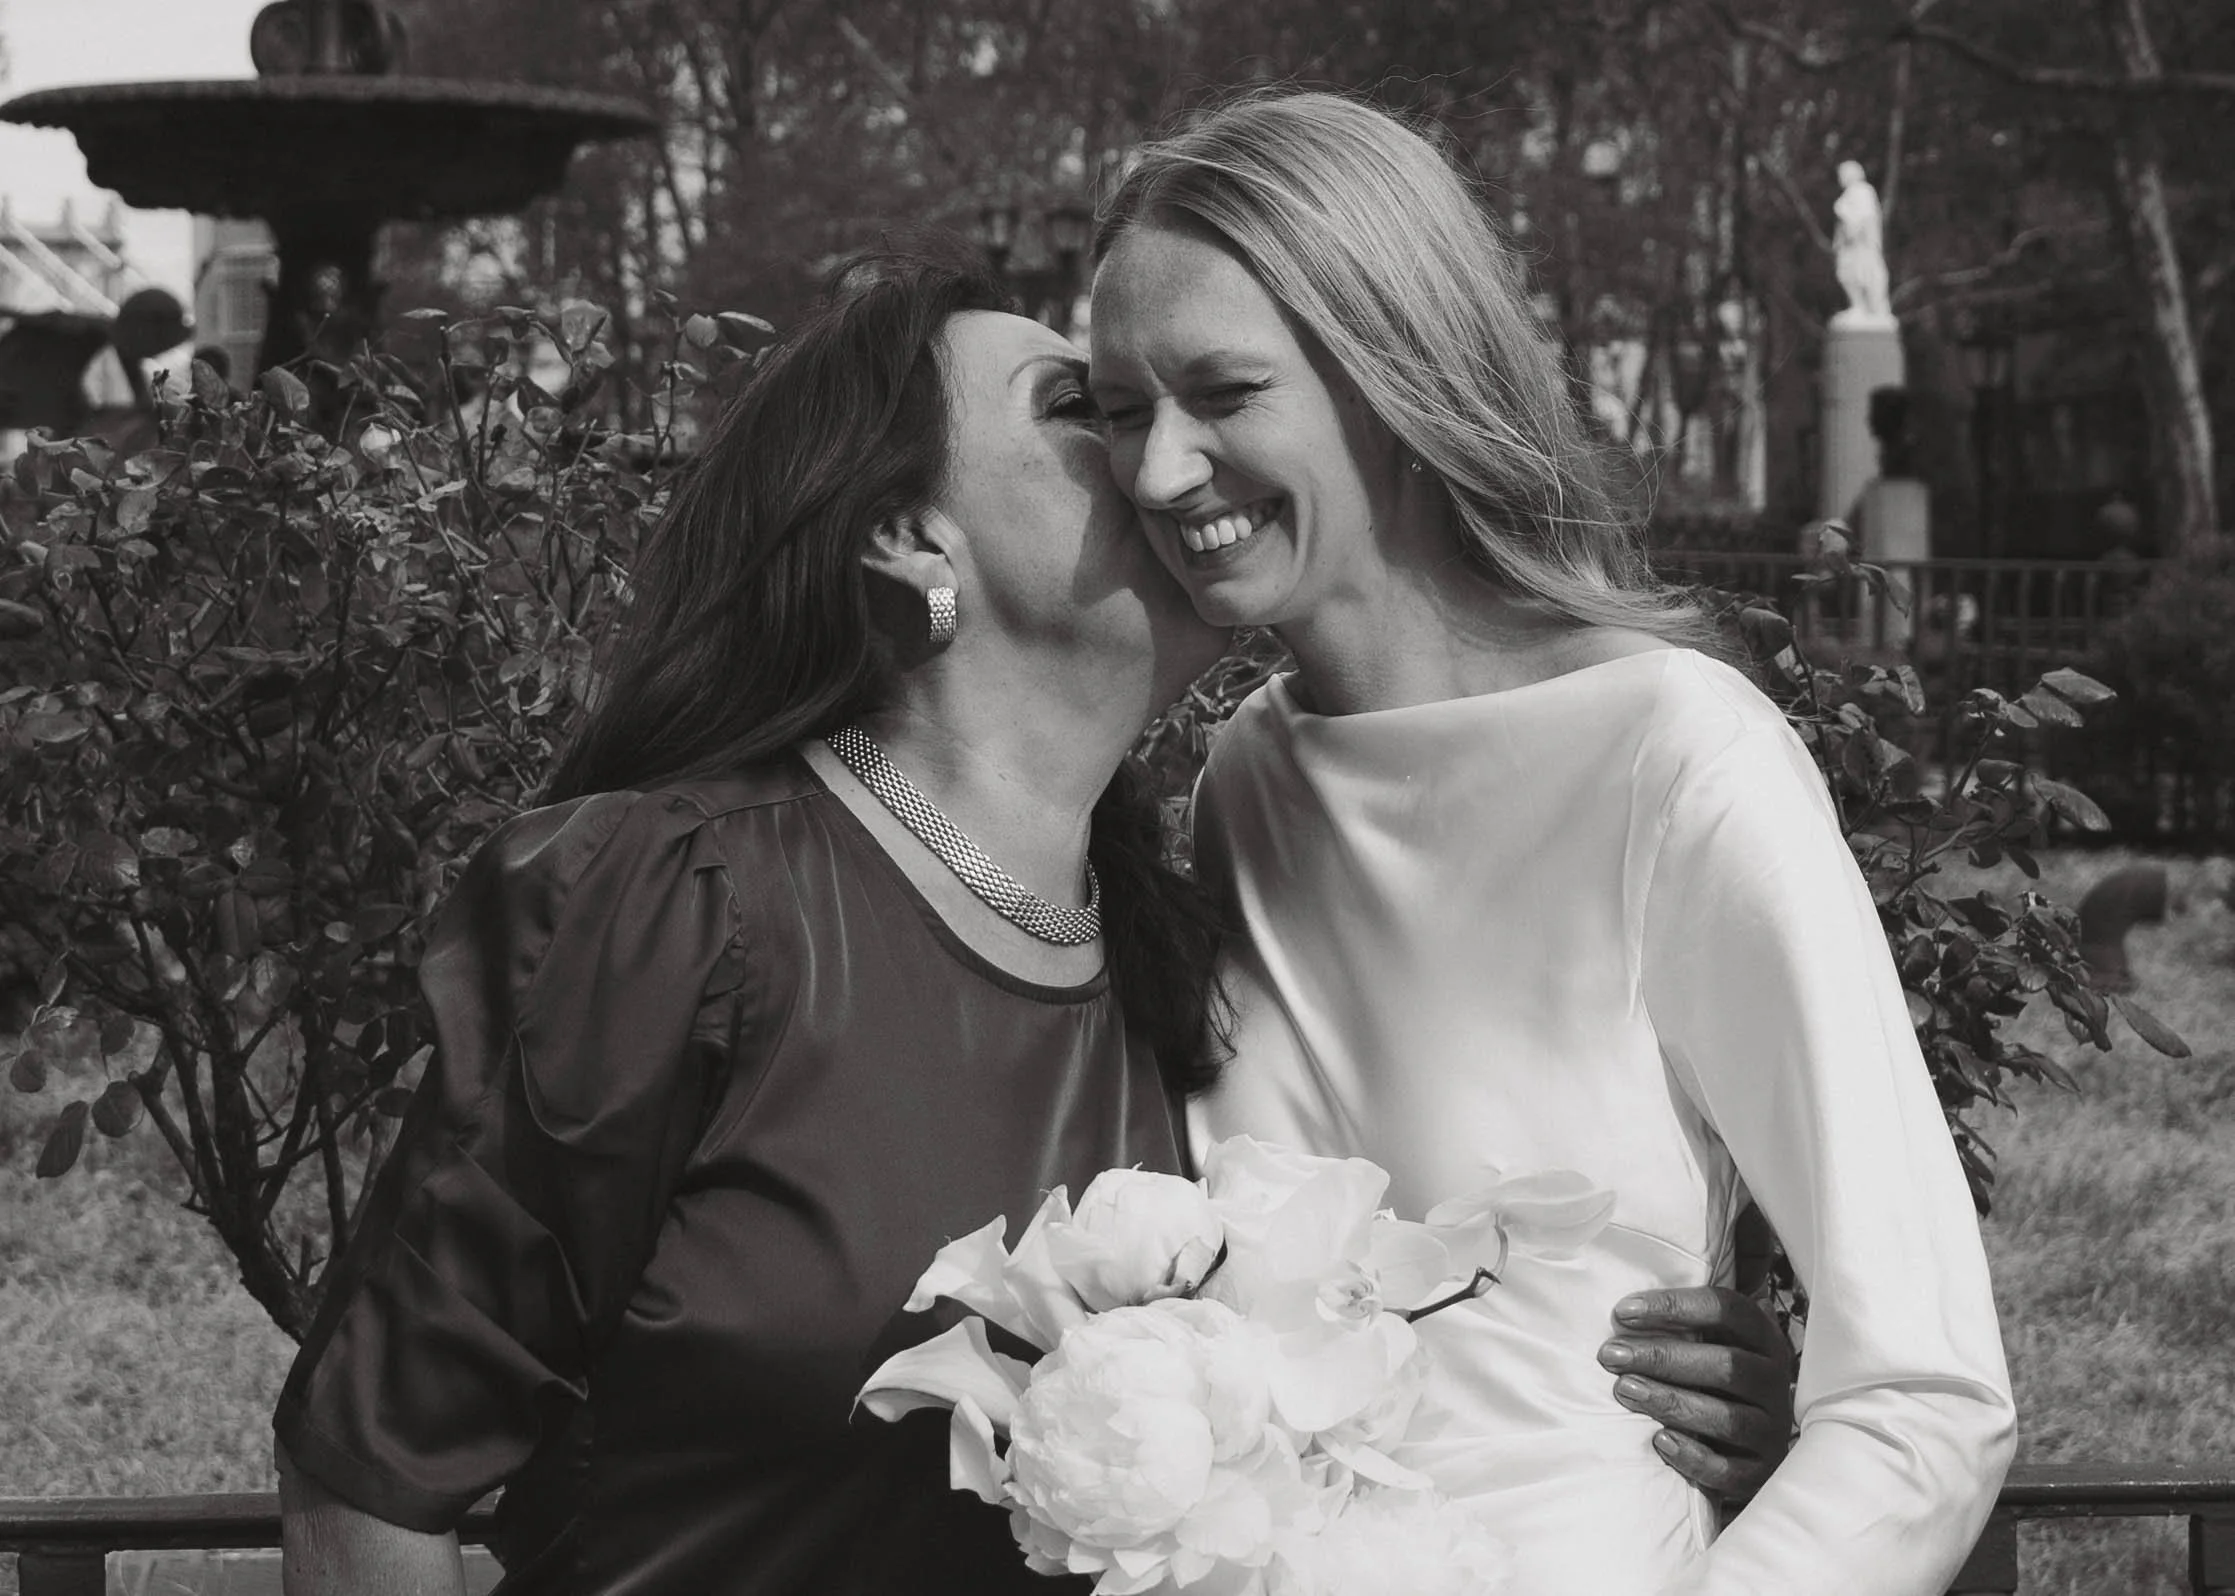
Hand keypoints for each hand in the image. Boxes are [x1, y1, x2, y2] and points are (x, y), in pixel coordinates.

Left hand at [1597, 1285, 1796, 1502]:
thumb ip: (1686, 1323)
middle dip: (1663, 1357)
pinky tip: (1660, 1441)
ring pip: (1727, 1417)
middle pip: (1727, 1364)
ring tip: (1624, 1390)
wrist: (1748, 1447)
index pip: (1727, 1310)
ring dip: (1671, 1402)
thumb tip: (1626, 1304)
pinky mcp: (1760, 1472)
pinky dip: (1695, 1457)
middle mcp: (1773, 1383)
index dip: (1675, 1306)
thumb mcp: (1714, 1344)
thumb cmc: (1715, 1383)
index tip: (1622, 1311)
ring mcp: (1770, 1430)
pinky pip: (1730, 1469)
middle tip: (1612, 1355)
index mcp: (1763, 1341)